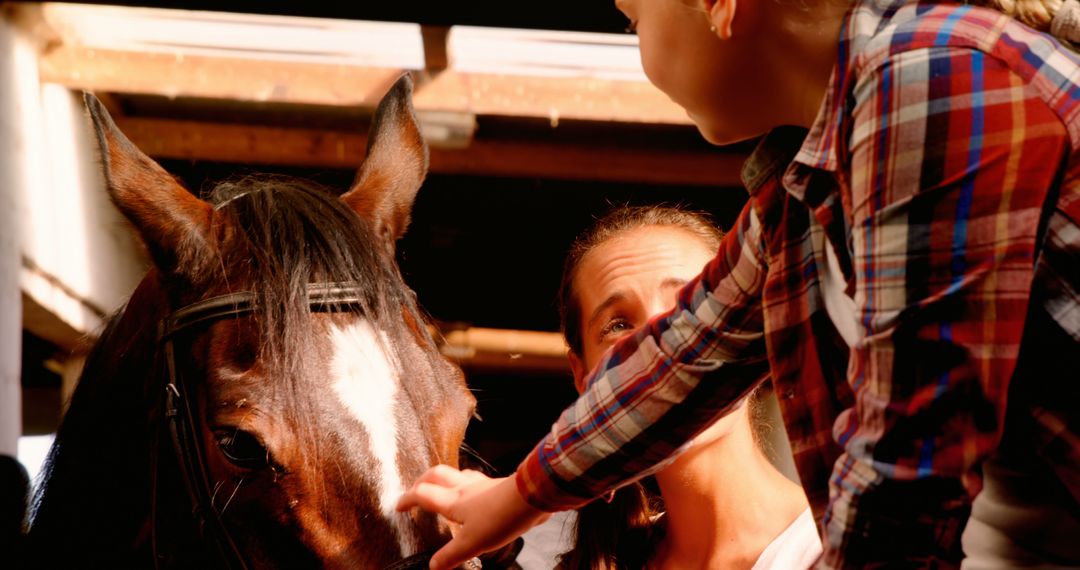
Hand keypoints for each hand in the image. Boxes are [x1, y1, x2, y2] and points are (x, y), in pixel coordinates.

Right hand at [396, 465, 548, 569]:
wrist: (531, 498)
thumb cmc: (500, 518)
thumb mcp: (471, 544)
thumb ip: (451, 555)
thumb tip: (433, 566)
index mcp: (452, 501)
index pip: (422, 494)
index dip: (407, 499)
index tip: (399, 506)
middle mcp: (463, 488)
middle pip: (435, 474)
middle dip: (422, 481)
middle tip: (415, 491)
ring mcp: (481, 484)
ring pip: (456, 474)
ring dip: (444, 480)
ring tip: (442, 490)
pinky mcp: (496, 485)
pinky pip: (474, 480)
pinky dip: (466, 484)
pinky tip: (473, 494)